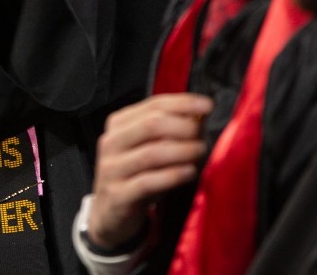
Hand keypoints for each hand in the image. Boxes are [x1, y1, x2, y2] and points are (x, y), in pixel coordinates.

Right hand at [87, 93, 213, 249]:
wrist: (109, 213)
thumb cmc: (135, 176)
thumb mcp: (147, 149)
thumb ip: (169, 132)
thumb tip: (200, 117)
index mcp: (118, 124)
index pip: (152, 105)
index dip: (182, 103)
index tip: (207, 105)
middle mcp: (112, 142)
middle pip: (150, 125)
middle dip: (182, 127)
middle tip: (202, 135)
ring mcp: (112, 169)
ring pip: (151, 154)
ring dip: (182, 151)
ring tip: (200, 152)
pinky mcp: (118, 194)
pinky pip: (147, 182)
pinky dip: (172, 175)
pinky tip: (190, 172)